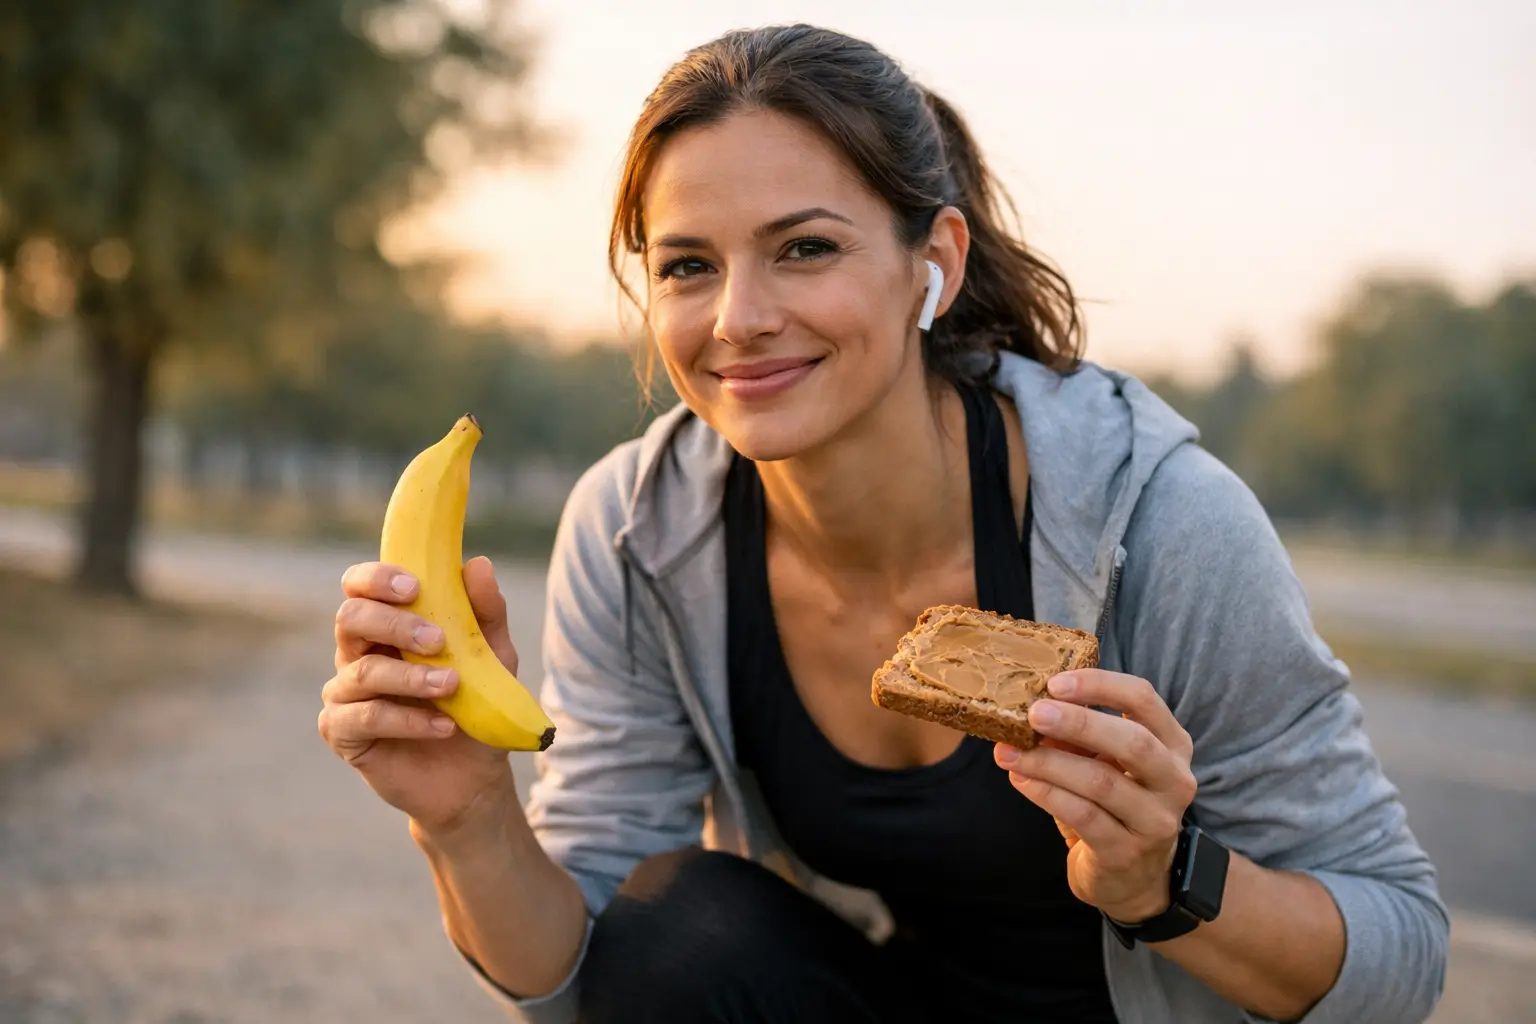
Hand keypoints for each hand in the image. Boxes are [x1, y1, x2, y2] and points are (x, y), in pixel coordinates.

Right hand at [319, 556, 518, 834]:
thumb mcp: (494, 655)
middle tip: (438, 641)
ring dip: (410, 677)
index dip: (376, 578)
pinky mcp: (343, 734)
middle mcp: (358, 653)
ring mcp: (346, 694)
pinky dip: (407, 720)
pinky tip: (442, 726)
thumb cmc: (477, 703)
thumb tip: (480, 564)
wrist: (474, 773)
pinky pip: (364, 718)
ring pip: (361, 672)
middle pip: (350, 619)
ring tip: (452, 687)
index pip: (360, 586)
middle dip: (394, 624)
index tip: (414, 586)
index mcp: (386, 624)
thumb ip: (486, 612)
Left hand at [994, 670, 1195, 922]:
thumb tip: (1026, 708)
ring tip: (1009, 751)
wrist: (1134, 879)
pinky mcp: (1126, 853)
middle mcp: (1174, 781)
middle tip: (1033, 713)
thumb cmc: (1115, 805)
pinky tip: (1021, 778)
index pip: (1144, 700)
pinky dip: (1047, 793)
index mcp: (1172, 744)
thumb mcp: (1106, 762)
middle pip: (1133, 742)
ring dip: (1049, 762)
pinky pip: (1083, 816)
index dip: (1100, 685)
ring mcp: (1155, 821)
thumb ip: (1078, 736)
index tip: (1055, 682)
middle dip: (1078, 724)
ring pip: (1102, 782)